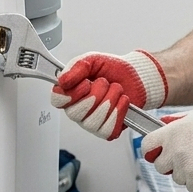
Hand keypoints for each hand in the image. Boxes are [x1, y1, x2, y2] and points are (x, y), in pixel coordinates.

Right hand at [51, 51, 168, 139]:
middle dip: (96, 93)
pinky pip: (108, 129)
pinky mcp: (107, 131)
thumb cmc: (111, 69)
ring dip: (110, 100)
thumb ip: (76, 67)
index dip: (70, 93)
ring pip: (93, 121)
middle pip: (75, 112)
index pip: (57, 100)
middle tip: (104, 83)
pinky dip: (119, 112)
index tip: (86, 82)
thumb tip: (62, 80)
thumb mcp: (92, 60)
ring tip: (116, 90)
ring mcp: (91, 123)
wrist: (135, 76)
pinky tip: (121, 101)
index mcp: (69, 92)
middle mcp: (77, 110)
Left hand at [142, 107, 192, 191]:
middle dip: (171, 164)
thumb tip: (162, 124)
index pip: (146, 146)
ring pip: (178, 179)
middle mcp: (175, 152)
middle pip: (160, 166)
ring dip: (189, 174)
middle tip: (188, 159)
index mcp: (172, 133)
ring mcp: (186, 169)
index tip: (157, 153)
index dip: (152, 151)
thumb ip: (176, 122)